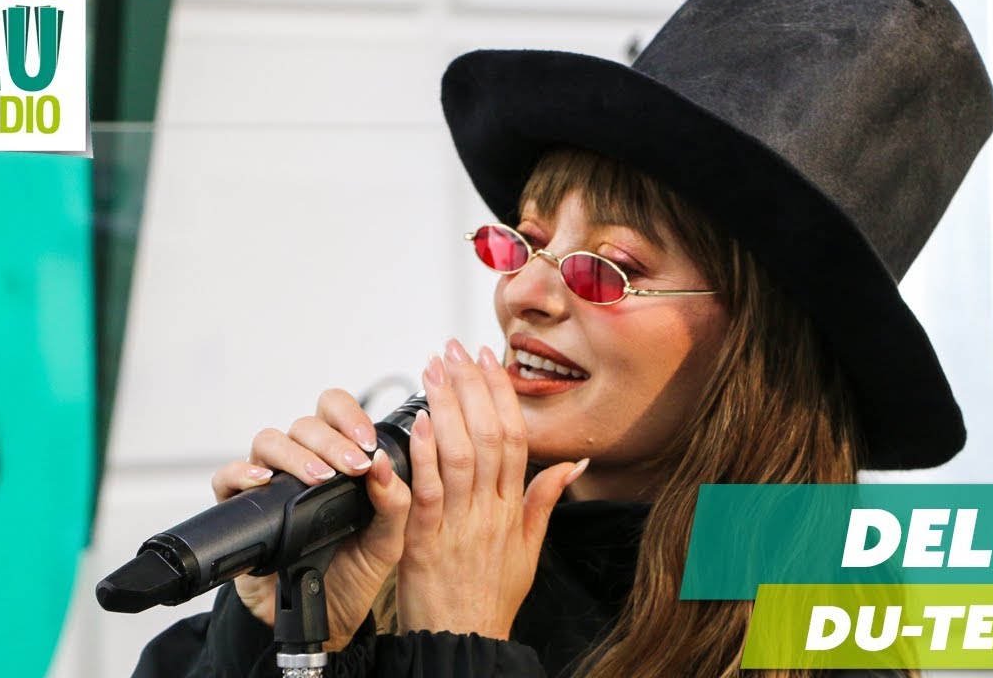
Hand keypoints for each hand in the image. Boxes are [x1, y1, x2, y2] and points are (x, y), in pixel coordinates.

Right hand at [210, 389, 410, 650]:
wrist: (326, 618)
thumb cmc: (354, 573)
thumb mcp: (387, 541)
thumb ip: (394, 503)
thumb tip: (383, 464)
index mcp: (338, 460)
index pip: (335, 412)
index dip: (349, 416)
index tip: (368, 442)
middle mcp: (301, 464)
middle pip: (304, 425)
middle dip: (331, 441)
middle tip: (353, 467)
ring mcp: (270, 486)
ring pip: (268, 442)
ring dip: (295, 454)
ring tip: (318, 478)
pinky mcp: (240, 511)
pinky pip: (227, 478)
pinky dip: (242, 473)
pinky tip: (264, 482)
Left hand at [396, 339, 587, 638]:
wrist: (465, 643)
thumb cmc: (492, 599)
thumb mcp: (530, 550)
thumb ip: (545, 501)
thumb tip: (574, 461)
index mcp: (514, 508)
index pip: (514, 436)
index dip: (502, 393)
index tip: (489, 358)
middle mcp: (491, 511)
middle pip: (488, 436)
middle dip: (471, 386)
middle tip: (454, 348)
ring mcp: (460, 525)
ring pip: (459, 454)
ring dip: (446, 406)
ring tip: (434, 370)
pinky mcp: (427, 542)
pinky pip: (427, 491)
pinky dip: (423, 455)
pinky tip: (418, 423)